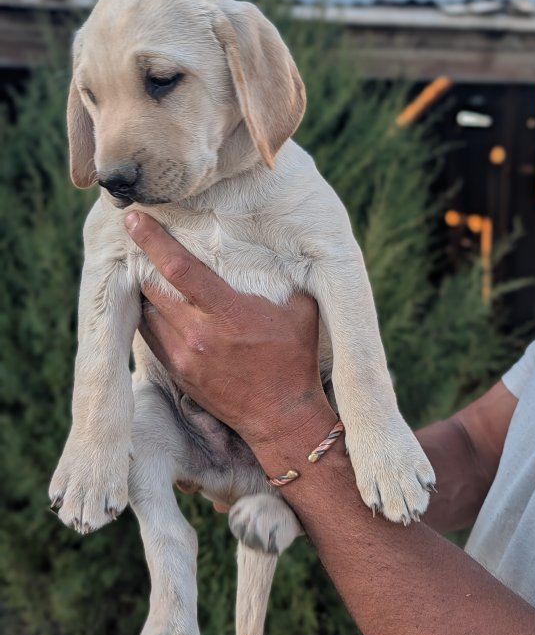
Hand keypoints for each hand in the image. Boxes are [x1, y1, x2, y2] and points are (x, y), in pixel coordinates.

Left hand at [125, 212, 332, 451]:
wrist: (281, 416)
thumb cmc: (294, 358)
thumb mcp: (300, 310)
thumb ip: (285, 278)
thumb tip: (282, 244)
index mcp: (227, 314)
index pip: (179, 269)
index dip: (153, 240)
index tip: (133, 217)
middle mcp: (198, 335)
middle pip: (152, 287)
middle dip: (142, 260)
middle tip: (135, 238)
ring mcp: (184, 357)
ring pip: (146, 312)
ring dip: (144, 290)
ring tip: (143, 269)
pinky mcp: (177, 373)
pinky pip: (149, 336)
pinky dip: (148, 315)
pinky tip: (153, 303)